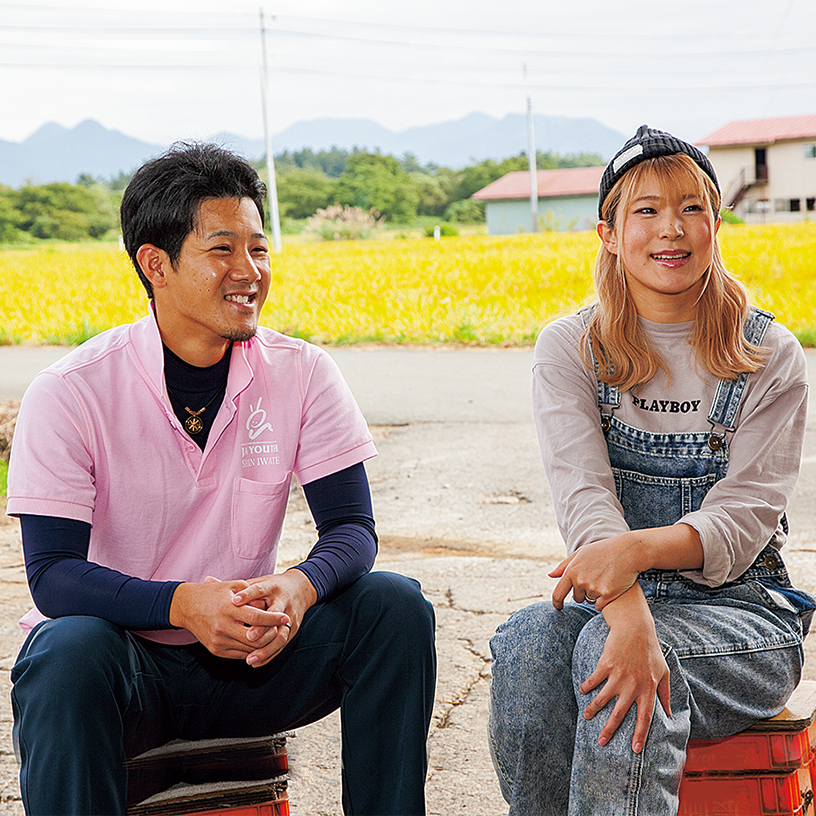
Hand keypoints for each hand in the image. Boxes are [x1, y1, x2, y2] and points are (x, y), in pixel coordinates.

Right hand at [169, 578, 290, 659]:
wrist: (187, 607)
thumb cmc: (214, 593)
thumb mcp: (232, 586)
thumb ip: (252, 593)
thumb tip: (270, 603)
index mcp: (228, 609)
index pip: (256, 617)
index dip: (273, 618)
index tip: (285, 617)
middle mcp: (222, 627)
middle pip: (255, 638)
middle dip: (272, 635)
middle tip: (281, 628)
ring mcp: (218, 641)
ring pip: (249, 649)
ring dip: (264, 644)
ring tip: (274, 635)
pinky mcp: (216, 650)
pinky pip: (240, 654)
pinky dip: (252, 650)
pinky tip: (259, 641)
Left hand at [231, 569, 317, 667]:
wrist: (299, 589)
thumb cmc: (269, 588)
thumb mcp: (255, 583)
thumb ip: (232, 587)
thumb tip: (206, 580)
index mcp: (272, 586)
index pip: (259, 589)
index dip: (248, 595)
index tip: (234, 601)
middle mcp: (283, 600)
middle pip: (274, 614)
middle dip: (262, 627)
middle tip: (248, 636)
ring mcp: (291, 615)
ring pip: (281, 633)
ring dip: (266, 648)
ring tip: (250, 658)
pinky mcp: (294, 627)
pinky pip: (282, 644)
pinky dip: (270, 654)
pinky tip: (256, 662)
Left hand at [550, 524, 703, 609]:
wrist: (628, 551)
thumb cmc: (603, 550)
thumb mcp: (581, 553)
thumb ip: (564, 565)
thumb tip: (550, 575)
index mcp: (572, 571)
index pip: (558, 594)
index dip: (556, 603)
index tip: (558, 607)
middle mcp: (581, 581)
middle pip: (576, 598)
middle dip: (583, 592)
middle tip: (596, 579)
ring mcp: (594, 589)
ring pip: (589, 600)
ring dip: (595, 595)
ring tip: (605, 579)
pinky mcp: (607, 595)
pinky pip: (599, 605)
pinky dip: (603, 601)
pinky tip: (611, 588)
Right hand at [580, 585, 670, 752]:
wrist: (636, 627)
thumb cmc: (650, 650)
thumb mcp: (664, 671)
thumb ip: (665, 693)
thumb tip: (669, 713)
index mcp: (648, 689)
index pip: (645, 717)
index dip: (640, 734)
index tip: (634, 749)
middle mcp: (633, 685)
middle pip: (620, 713)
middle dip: (610, 729)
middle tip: (601, 742)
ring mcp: (618, 675)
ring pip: (604, 698)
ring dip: (594, 709)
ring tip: (586, 716)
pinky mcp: (606, 664)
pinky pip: (594, 679)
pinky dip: (587, 686)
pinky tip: (582, 692)